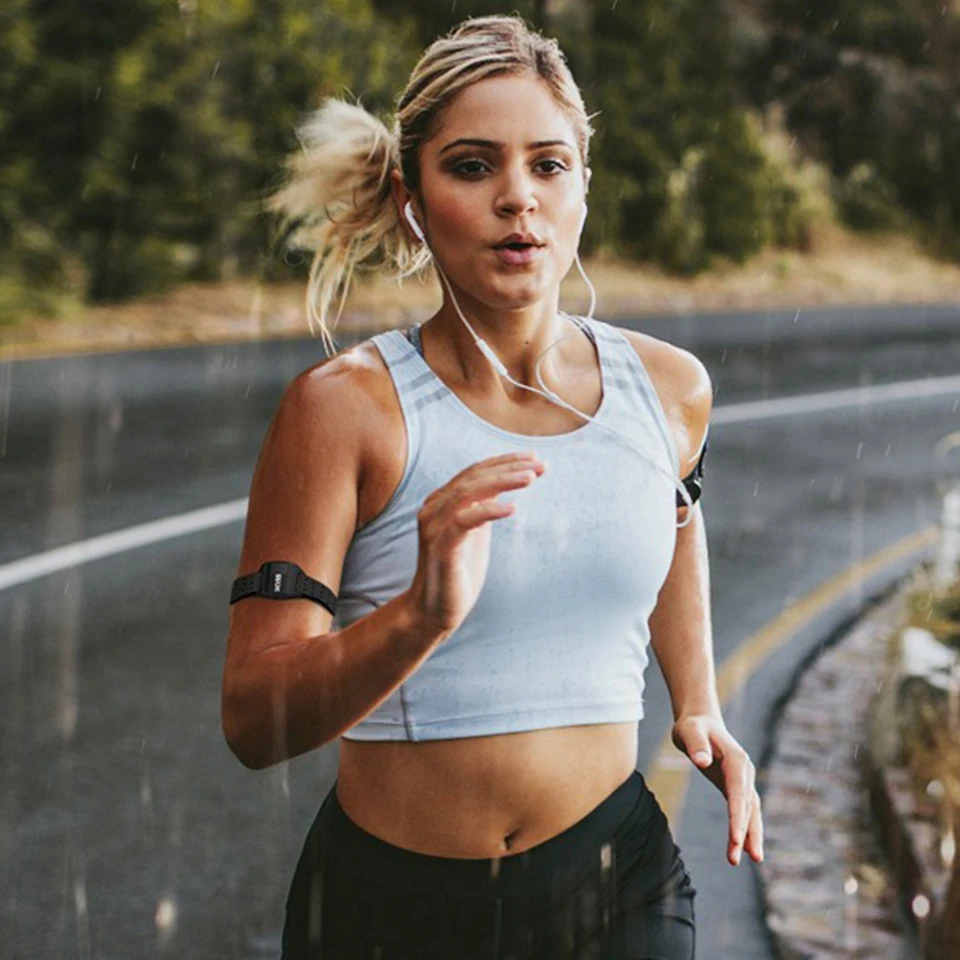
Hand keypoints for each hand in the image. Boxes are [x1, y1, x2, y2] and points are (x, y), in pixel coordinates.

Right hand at [406, 451, 545, 636]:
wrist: (434, 611)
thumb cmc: (458, 571)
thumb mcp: (475, 532)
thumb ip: (483, 507)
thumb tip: (507, 482)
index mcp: (441, 502)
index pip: (474, 471)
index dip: (503, 461)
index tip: (533, 457)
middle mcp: (433, 509)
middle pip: (473, 477)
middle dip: (508, 467)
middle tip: (539, 464)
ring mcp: (434, 527)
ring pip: (468, 492)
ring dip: (502, 481)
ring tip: (531, 477)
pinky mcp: (441, 548)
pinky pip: (464, 521)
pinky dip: (489, 510)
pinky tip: (513, 508)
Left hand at [671, 714, 763, 866]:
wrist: (701, 720)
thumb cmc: (693, 726)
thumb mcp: (689, 731)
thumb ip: (695, 745)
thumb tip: (702, 762)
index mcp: (737, 760)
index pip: (738, 793)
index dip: (737, 816)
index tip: (735, 838)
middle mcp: (745, 772)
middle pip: (748, 807)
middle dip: (746, 833)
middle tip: (743, 858)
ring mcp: (743, 780)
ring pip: (750, 812)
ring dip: (749, 835)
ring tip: (747, 860)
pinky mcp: (736, 787)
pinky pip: (742, 811)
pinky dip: (743, 829)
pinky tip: (741, 848)